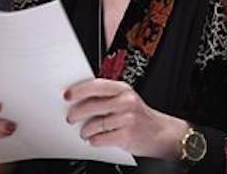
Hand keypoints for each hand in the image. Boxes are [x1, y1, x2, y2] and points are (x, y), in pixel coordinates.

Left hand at [65, 78, 188, 158]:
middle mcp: (126, 101)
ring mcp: (127, 118)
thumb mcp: (125, 99)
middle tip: (70, 117)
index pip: (96, 85)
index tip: (67, 95)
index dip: (79, 90)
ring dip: (85, 131)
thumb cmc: (137, 116)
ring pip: (94, 124)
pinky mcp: (127, 135)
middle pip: (92, 105)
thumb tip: (77, 99)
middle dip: (76, 113)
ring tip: (85, 132)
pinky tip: (95, 139)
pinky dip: (94, 141)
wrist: (159, 133)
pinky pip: (100, 139)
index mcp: (122, 89)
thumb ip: (105, 96)